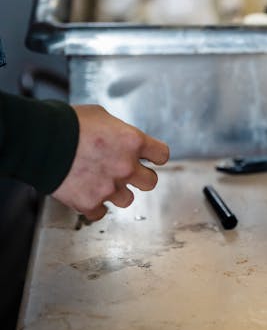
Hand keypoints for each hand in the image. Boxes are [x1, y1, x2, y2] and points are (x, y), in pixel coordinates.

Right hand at [52, 104, 169, 221]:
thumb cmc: (68, 123)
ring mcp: (108, 187)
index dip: (155, 156)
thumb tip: (119, 136)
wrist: (41, 140)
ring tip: (102, 181)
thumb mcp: (101, 116)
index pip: (162, 155)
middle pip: (151, 182)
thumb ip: (117, 130)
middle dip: (141, 177)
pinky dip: (94, 206)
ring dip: (117, 192)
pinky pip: (100, 212)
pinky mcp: (89, 203)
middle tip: (128, 172)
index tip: (149, 157)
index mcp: (132, 141)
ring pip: (127, 200)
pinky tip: (87, 193)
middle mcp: (125, 166)